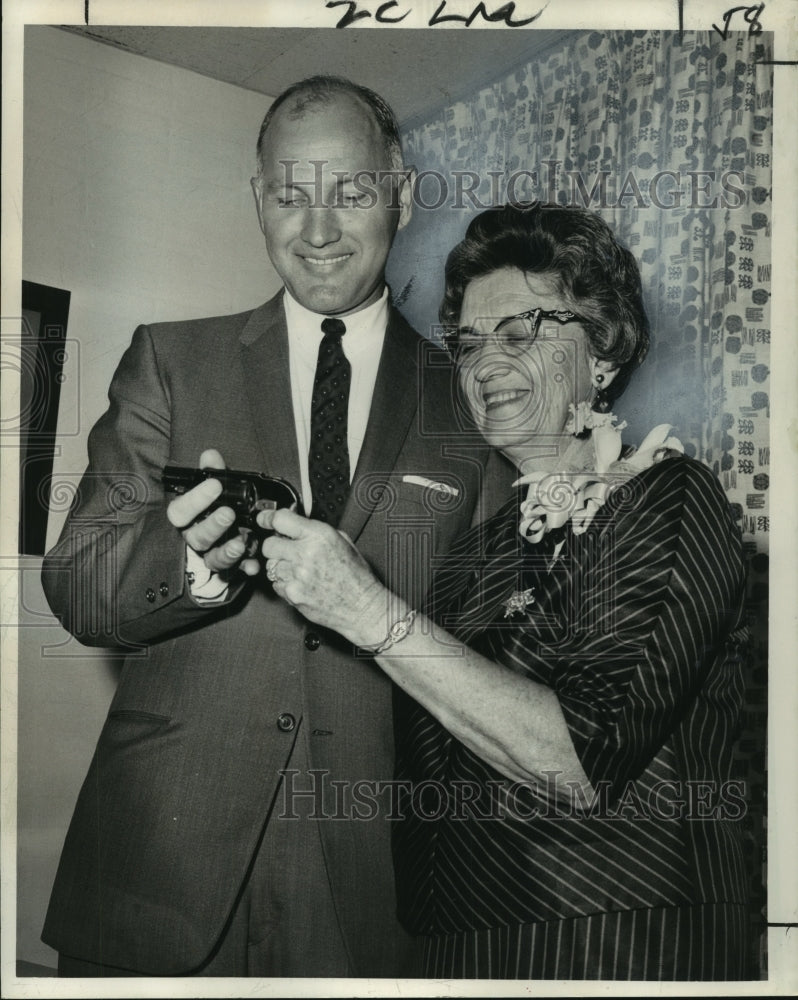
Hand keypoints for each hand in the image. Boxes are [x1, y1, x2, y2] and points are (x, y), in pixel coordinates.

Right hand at [166, 448, 259, 575]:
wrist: (222, 534)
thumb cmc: (215, 506)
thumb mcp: (215, 487)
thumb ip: (213, 472)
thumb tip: (210, 455)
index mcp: (187, 518)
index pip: (179, 511)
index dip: (195, 499)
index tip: (215, 485)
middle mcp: (195, 538)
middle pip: (196, 537)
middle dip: (213, 526)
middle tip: (229, 513)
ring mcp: (210, 555)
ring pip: (212, 559)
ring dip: (227, 552)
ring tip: (241, 543)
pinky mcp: (227, 569)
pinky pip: (234, 573)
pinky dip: (244, 569)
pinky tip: (253, 566)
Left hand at [259, 509, 385, 642]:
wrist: (362, 606)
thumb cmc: (356, 576)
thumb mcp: (342, 541)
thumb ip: (316, 530)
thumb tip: (295, 522)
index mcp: (319, 536)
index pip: (280, 519)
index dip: (269, 518)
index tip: (264, 519)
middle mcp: (306, 553)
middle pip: (269, 544)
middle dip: (276, 546)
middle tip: (287, 551)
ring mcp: (297, 575)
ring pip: (270, 565)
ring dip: (281, 566)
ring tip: (300, 571)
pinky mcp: (292, 594)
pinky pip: (276, 584)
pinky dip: (285, 584)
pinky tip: (302, 584)